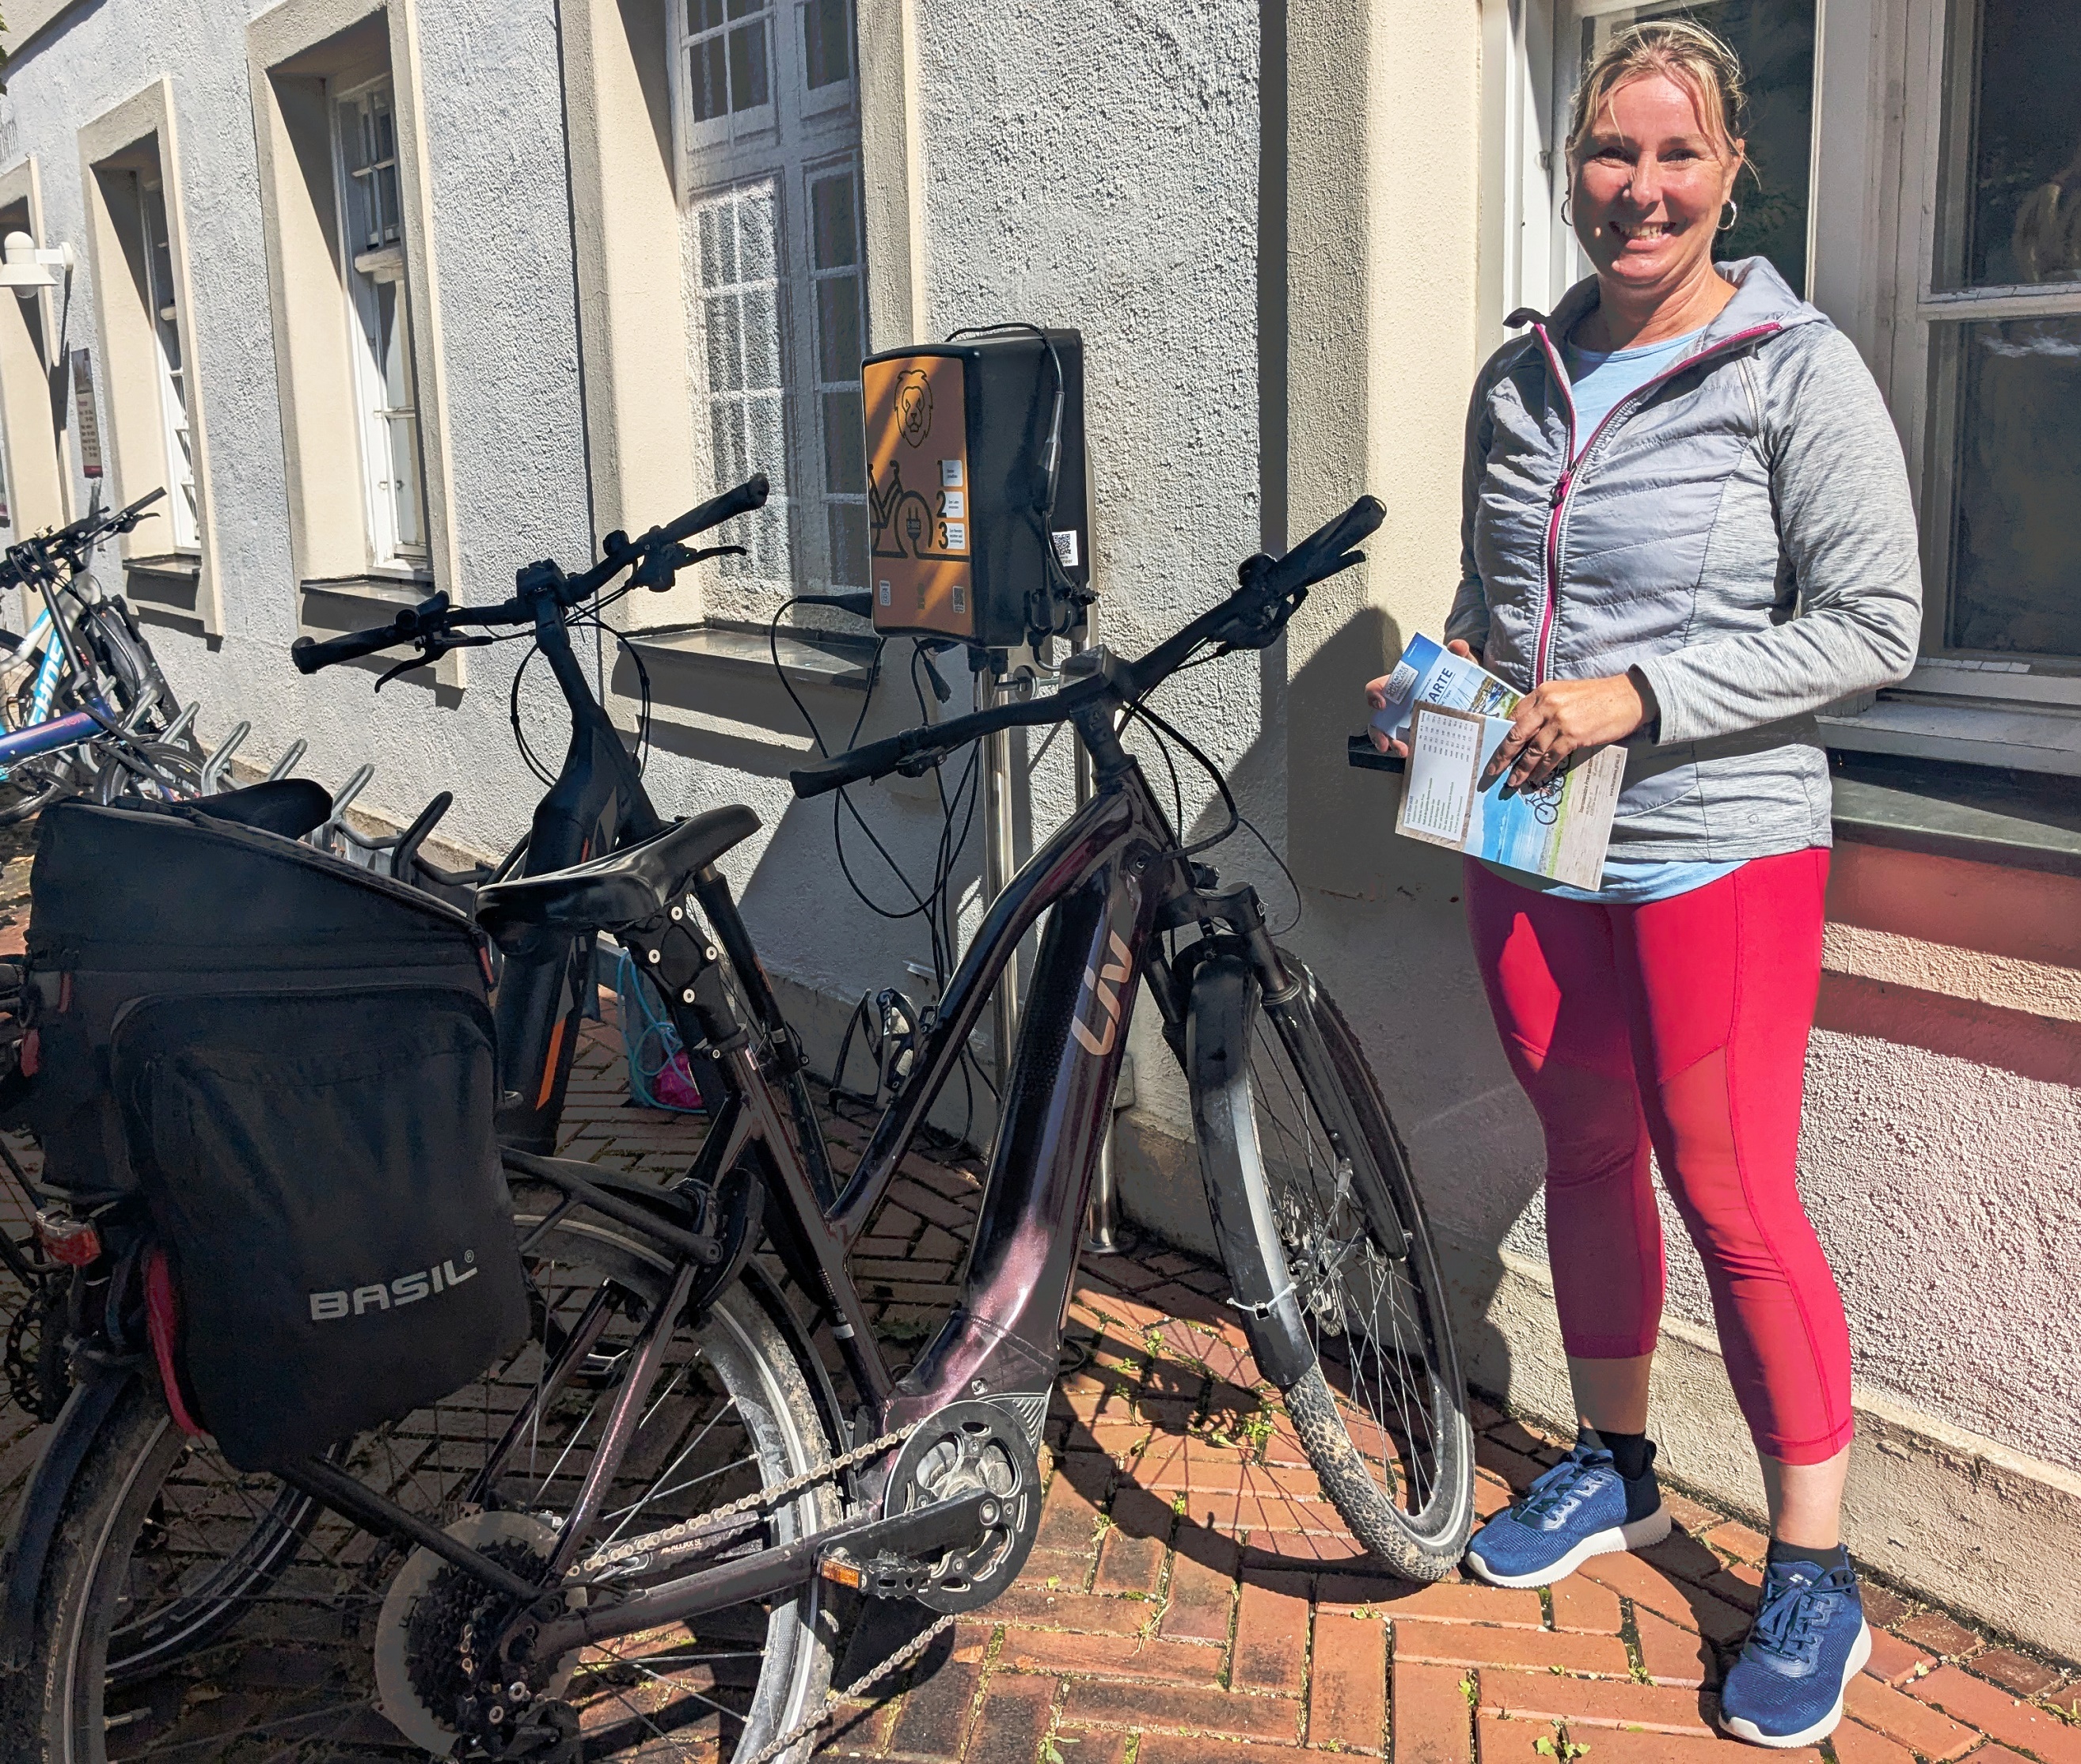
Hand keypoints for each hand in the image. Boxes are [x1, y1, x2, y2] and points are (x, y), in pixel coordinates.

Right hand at [1365, 640, 1479, 756]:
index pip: (1378, 688)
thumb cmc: (1455, 674)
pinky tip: (1418, 755)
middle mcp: (1401, 705)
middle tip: (1388, 741)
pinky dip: (1413, 751)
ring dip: (1394, 745)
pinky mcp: (1423, 734)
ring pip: (1391, 736)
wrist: (1471, 690)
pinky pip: (1411, 745)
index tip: (1381, 703)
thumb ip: (1458, 651)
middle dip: (1380, 732)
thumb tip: (1457, 646)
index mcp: (1403, 685)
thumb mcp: (1456, 661)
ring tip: (1405, 752)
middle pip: (1380, 719)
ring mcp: (1410, 721)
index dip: (1374, 694)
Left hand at [1484, 671, 1650, 789]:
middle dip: (1502, 755)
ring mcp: (1560, 721)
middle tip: (1492, 771)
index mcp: (1542, 693)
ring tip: (1512, 782)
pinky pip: (1551, 757)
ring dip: (1521, 769)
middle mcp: (1547, 705)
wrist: (1627, 697)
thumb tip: (1527, 730)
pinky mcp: (1574, 735)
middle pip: (1516, 734)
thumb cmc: (1597, 697)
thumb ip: (1545, 707)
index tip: (1494, 749)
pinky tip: (1536, 778)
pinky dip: (1542, 769)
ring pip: (1532, 750)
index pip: (1514, 716)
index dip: (1502, 735)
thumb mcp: (1565, 694)